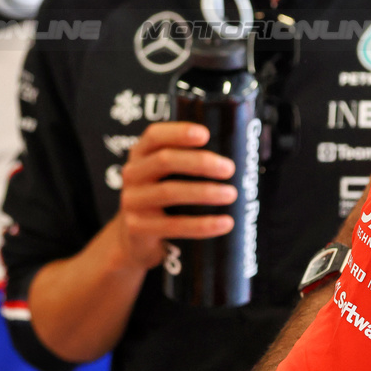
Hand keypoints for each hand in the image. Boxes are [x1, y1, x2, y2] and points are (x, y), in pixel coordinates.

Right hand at [114, 121, 236, 271]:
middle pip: (164, 161)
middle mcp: (133, 174)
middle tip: (229, 169)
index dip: (179, 132)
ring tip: (231, 194)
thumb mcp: (164, 174)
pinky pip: (173, 226)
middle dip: (200, 162)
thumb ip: (188, 160)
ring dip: (204, 192)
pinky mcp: (138, 228)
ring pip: (169, 192)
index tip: (206, 135)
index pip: (155, 135)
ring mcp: (132, 201)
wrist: (134, 238)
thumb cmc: (162, 197)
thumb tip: (237, 151)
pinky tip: (225, 223)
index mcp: (141, 153)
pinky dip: (202, 225)